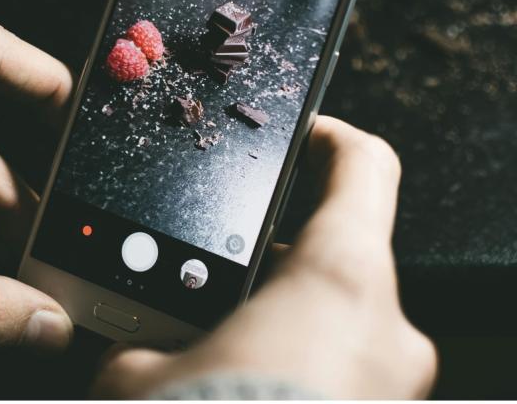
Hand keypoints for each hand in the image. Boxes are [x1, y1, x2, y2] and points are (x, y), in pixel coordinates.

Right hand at [93, 116, 437, 398]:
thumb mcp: (140, 377)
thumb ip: (140, 339)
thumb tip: (125, 339)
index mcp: (338, 282)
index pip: (366, 167)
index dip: (331, 138)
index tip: (300, 138)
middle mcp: (386, 331)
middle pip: (339, 255)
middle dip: (274, 262)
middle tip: (214, 277)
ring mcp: (392, 389)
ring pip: (337, 323)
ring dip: (281, 323)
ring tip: (215, 344)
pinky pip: (341, 375)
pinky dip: (295, 368)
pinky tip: (238, 388)